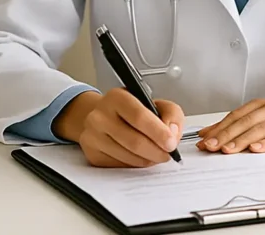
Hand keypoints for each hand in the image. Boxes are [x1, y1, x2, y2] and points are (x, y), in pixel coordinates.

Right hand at [54, 89, 184, 167]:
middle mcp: (100, 116)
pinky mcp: (92, 154)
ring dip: (148, 160)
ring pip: (128, 157)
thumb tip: (172, 133)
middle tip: (168, 154)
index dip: (158, 132)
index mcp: (117, 97)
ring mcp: (93, 136)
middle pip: (134, 141)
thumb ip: (170, 113)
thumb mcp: (153, 103)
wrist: (102, 117)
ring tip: (155, 154)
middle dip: (157, 152)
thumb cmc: (131, 111)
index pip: (139, 116)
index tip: (171, 143)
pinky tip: (140, 156)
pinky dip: (135, 165)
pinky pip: (120, 166)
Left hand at [196, 89, 264, 153]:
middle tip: (209, 146)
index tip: (203, 138)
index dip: (219, 126)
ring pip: (260, 128)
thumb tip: (224, 133)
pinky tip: (257, 149)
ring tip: (227, 150)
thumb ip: (252, 122)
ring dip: (241, 139)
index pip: (236, 115)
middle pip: (245, 122)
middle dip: (224, 134)